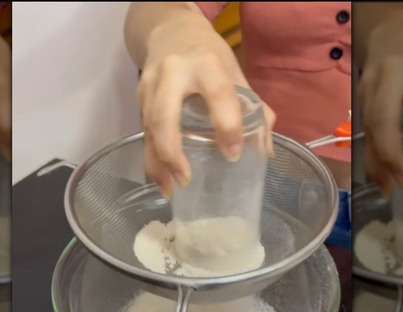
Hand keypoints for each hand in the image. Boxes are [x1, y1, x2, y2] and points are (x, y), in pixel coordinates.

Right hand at [137, 21, 274, 196]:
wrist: (171, 31)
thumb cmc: (209, 56)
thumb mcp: (236, 73)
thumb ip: (255, 110)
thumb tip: (263, 151)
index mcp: (206, 65)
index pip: (218, 96)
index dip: (227, 126)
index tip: (233, 155)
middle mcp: (173, 74)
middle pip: (164, 117)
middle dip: (172, 152)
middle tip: (186, 179)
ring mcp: (151, 87)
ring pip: (148, 129)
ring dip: (157, 162)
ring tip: (170, 189)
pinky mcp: (139, 99)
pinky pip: (143, 132)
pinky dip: (151, 158)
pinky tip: (161, 179)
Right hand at [358, 15, 402, 196]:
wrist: (390, 32)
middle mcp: (392, 76)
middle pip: (384, 118)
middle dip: (392, 153)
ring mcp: (370, 88)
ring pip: (368, 130)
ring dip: (377, 163)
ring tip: (391, 189)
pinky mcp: (358, 100)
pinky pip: (363, 134)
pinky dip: (370, 159)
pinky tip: (380, 178)